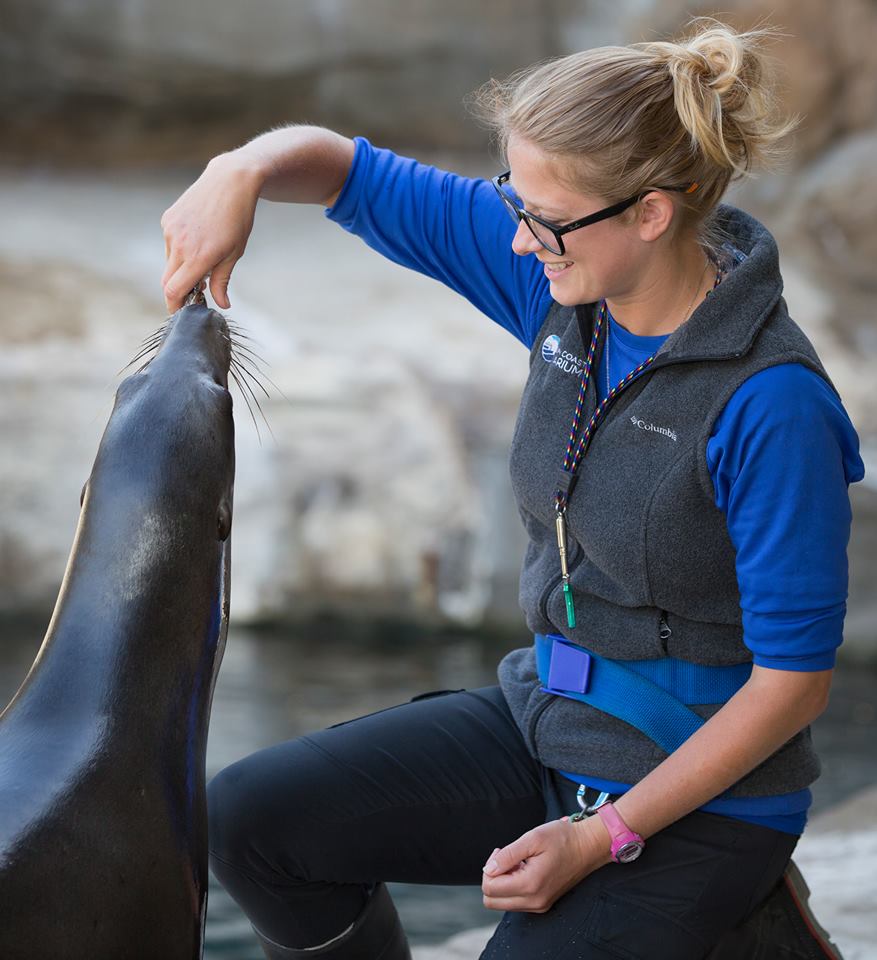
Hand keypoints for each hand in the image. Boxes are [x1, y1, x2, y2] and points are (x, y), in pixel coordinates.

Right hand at [160, 152, 263, 311]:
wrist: (230, 182)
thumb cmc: (238, 219)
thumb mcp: (235, 253)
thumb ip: (222, 281)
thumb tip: (221, 305)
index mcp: (199, 257)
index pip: (174, 290)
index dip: (175, 305)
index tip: (181, 312)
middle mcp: (180, 245)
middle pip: (167, 281)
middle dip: (177, 292)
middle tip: (194, 294)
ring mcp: (171, 231)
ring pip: (169, 262)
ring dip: (181, 269)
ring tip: (204, 260)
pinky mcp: (167, 220)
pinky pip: (169, 245)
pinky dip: (180, 251)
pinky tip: (198, 239)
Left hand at [481, 816, 611, 913]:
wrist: (588, 846)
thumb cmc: (563, 839)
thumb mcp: (532, 838)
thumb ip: (508, 855)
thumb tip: (488, 869)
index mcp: (530, 885)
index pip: (490, 889)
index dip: (490, 867)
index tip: (502, 852)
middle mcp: (534, 901)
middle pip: (492, 901)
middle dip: (493, 878)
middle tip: (506, 858)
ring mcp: (539, 905)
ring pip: (503, 902)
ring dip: (504, 882)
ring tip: (519, 862)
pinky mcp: (543, 903)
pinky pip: (516, 901)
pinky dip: (514, 886)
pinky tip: (525, 869)